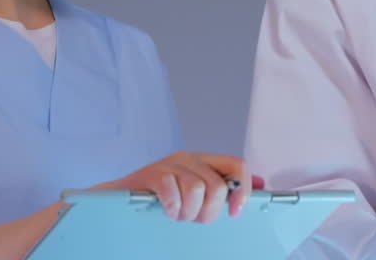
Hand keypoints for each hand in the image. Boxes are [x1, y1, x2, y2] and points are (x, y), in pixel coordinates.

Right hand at [96, 152, 264, 222]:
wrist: (117, 202)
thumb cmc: (159, 201)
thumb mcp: (194, 194)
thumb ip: (224, 188)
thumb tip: (259, 185)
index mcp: (204, 162)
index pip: (237, 165)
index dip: (243, 189)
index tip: (236, 212)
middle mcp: (189, 159)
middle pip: (217, 185)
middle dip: (208, 211)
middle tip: (192, 217)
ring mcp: (169, 164)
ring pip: (197, 190)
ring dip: (188, 212)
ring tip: (177, 215)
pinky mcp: (151, 173)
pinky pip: (173, 191)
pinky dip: (172, 208)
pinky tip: (166, 212)